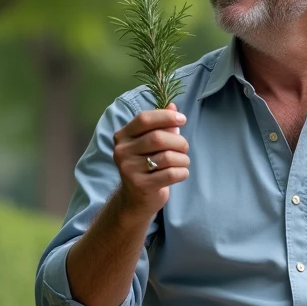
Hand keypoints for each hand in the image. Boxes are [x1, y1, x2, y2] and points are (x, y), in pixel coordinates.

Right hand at [112, 102, 188, 216]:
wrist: (136, 199)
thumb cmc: (147, 165)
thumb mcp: (150, 144)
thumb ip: (161, 125)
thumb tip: (173, 106)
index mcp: (123, 136)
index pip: (144, 119)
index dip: (166, 116)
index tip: (182, 119)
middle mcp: (122, 151)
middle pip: (158, 138)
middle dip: (179, 141)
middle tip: (184, 148)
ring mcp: (129, 169)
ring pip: (167, 157)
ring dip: (183, 159)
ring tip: (183, 162)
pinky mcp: (141, 185)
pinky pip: (170, 174)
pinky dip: (182, 172)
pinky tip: (181, 173)